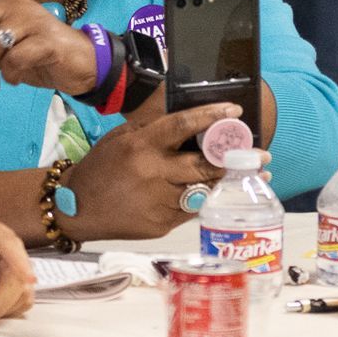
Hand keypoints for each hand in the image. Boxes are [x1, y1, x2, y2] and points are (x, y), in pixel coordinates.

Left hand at [0, 218, 35, 327]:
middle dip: (2, 301)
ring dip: (2, 308)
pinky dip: (3, 311)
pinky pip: (19, 300)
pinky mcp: (10, 282)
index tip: (27, 280)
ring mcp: (9, 264)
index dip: (21, 263)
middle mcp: (2, 245)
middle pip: (19, 274)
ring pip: (23, 291)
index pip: (9, 245)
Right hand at [64, 101, 239, 241]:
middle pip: (203, 165)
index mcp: (142, 145)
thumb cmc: (102, 167)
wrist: (76, 207)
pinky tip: (222, 194)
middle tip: (261, 155)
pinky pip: (190, 210)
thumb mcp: (122, 137)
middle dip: (235, 159)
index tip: (235, 111)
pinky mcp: (161, 224)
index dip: (211, 117)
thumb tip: (188, 113)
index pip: (182, 125)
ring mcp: (158, 202)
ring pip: (203, 191)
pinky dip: (205, 200)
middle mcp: (152, 173)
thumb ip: (155, 127)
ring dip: (228, 183)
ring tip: (252, 175)